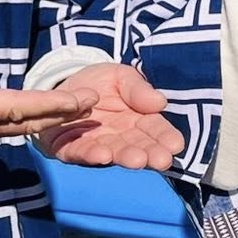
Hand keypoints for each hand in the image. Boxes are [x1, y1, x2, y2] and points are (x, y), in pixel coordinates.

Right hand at [0, 50, 98, 159]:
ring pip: (21, 128)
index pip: (17, 106)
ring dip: (52, 119)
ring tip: (78, 109)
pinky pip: (9, 131)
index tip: (77, 100)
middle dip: (63, 113)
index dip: (50, 104)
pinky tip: (45, 117)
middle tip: (93, 104)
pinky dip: (33, 123)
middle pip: (28, 121)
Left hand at [38, 62, 187, 171]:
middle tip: (162, 160)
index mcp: (137, 120)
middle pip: (138, 146)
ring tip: (137, 160)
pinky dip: (91, 155)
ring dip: (125, 157)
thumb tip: (160, 102)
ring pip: (113, 153)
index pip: (155, 130)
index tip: (176, 145)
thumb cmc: (98, 83)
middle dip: (150, 153)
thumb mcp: (120, 77)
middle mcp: (120, 137)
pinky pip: (80, 153)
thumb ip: (138, 88)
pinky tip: (103, 156)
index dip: (166, 137)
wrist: (62, 89)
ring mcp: (97, 144)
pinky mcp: (70, 149)